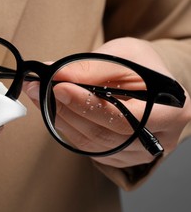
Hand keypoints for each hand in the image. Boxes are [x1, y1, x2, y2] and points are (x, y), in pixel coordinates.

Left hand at [24, 37, 190, 167]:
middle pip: (104, 134)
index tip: (58, 87)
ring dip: (59, 118)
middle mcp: (158, 139)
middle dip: (65, 109)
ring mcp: (138, 152)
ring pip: (91, 143)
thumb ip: (91, 67)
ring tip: (40, 95)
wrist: (147, 81)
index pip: (124, 117)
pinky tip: (52, 109)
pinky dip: (65, 127)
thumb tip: (54, 73)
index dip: (88, 105)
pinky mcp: (119, 156)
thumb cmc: (140, 65)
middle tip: (39, 88)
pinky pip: (87, 147)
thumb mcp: (122, 55)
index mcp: (171, 110)